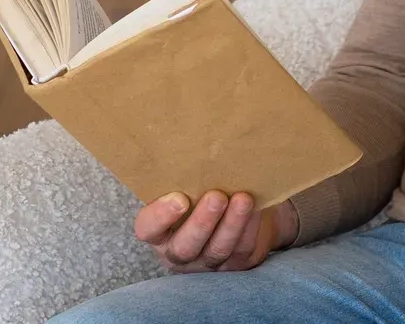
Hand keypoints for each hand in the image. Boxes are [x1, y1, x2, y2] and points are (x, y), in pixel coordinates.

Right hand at [135, 191, 296, 272]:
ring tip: (243, 199)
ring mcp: (207, 262)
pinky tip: (256, 209)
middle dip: (202, 223)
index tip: (179, 198)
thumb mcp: (188, 186)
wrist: (240, 210)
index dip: (160, 217)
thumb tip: (193, 139)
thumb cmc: (204, 191)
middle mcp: (179, 252)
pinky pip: (242, 250)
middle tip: (217, 197)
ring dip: (231, 224)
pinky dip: (249, 228)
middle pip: (185, 247)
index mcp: (159, 232)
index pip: (148, 229)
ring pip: (217, 250)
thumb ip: (184, 178)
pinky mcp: (236, 264)